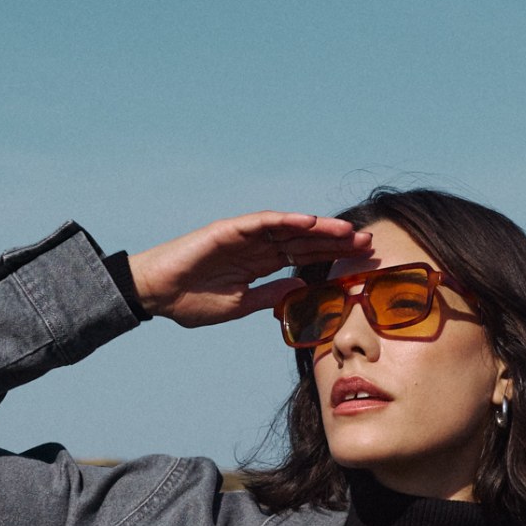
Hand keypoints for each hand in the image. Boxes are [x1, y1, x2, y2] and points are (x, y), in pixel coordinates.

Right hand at [126, 212, 373, 328]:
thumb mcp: (239, 305)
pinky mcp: (228, 230)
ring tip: (348, 232)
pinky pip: (262, 222)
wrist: (156, 294)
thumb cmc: (191, 300)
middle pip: (305, 242)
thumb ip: (269, 297)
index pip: (304, 260)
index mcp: (260, 266)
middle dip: (336, 243)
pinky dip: (286, 220)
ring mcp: (244, 237)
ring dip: (319, 229)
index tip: (361, 264)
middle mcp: (257, 247)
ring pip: (290, 229)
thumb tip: (299, 292)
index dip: (332, 260)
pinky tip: (309, 222)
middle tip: (369, 244)